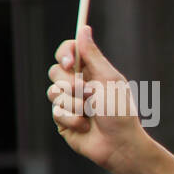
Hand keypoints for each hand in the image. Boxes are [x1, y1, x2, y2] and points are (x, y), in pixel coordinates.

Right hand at [47, 27, 144, 172]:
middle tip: (88, 93)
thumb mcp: (109, 80)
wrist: (120, 145)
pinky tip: (85, 126)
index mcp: (91, 72)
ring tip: (91, 113)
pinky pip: (57, 111)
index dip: (66, 53)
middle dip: (71, 83)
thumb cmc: (120, 112)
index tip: (71, 62)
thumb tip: (84, 29)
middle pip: (56, 71)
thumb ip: (93, 55)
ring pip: (53, 92)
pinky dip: (73, 119)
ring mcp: (69, 102)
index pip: (69, 52)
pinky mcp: (63, 120)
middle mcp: (77, 85)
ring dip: (75, 103)